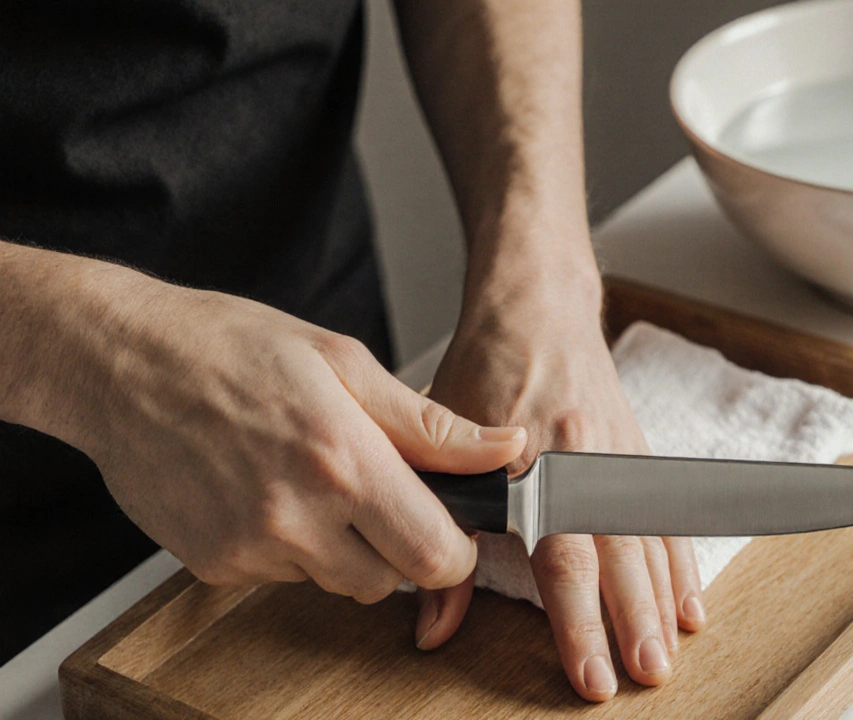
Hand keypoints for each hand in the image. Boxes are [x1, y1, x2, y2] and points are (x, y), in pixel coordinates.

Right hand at [71, 271, 526, 602]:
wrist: (117, 362)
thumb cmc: (230, 346)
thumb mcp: (344, 362)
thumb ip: (431, 423)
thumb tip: (506, 447)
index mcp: (342, 459)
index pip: (437, 556)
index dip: (456, 546)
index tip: (449, 521)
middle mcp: (296, 516)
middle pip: (391, 584)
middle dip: (402, 550)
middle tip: (379, 492)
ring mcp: (249, 548)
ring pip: (338, 583)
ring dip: (346, 548)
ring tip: (315, 479)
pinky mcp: (213, 566)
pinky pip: (283, 577)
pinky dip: (292, 547)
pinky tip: (268, 491)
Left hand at [417, 289, 706, 701]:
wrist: (536, 309)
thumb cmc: (484, 371)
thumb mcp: (442, 445)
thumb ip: (445, 536)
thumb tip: (433, 625)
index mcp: (534, 461)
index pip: (561, 557)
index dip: (577, 622)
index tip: (592, 675)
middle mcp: (585, 461)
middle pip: (616, 555)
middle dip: (634, 623)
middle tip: (647, 676)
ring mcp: (618, 457)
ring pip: (647, 540)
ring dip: (661, 603)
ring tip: (670, 655)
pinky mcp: (637, 454)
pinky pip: (665, 515)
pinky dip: (680, 563)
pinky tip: (690, 604)